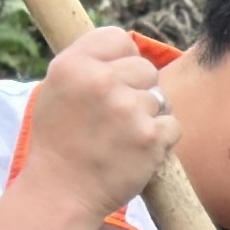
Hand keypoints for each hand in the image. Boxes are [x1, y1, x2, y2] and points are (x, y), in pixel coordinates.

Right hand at [24, 26, 176, 223]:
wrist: (62, 191)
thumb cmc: (60, 142)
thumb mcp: (56, 90)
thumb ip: (87, 65)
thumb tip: (126, 47)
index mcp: (72, 64)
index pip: (118, 38)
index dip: (123, 58)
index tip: (116, 79)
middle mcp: (100, 81)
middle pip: (146, 68)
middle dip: (139, 90)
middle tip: (117, 116)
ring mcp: (128, 108)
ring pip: (162, 98)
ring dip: (150, 117)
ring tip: (123, 136)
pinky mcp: (150, 136)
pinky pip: (173, 125)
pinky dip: (161, 140)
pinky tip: (136, 151)